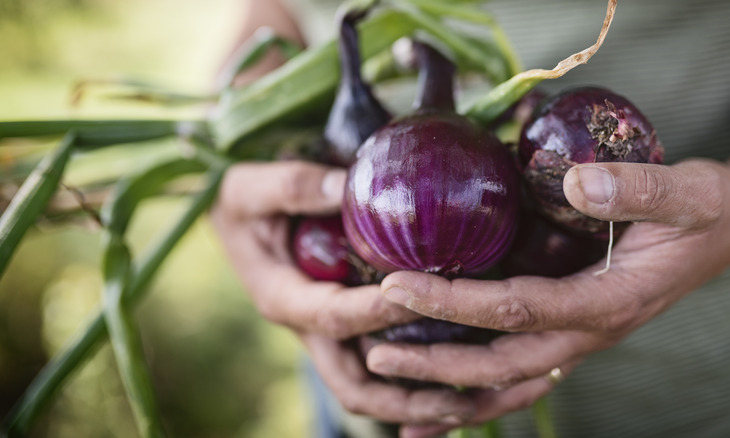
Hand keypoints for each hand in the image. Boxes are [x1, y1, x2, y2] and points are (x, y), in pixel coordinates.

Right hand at [211, 161, 475, 425]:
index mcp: (282, 298)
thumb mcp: (249, 187)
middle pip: (353, 383)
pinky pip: (379, 363)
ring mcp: (327, 334)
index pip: (336, 316)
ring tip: (468, 405)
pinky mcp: (344, 327)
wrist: (236, 221)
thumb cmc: (242, 203)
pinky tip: (456, 377)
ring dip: (413, 402)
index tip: (423, 296)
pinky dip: (413, 378)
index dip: (378, 311)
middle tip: (459, 397)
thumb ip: (293, 186)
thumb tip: (347, 188)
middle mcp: (307, 327)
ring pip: (369, 386)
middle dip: (402, 397)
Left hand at [364, 159, 729, 436]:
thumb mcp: (686, 191)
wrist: (725, 231)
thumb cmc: (704, 210)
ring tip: (392, 390)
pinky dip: (475, 394)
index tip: (396, 287)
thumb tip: (576, 183)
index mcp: (606, 302)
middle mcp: (587, 333)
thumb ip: (638, 188)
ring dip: (449, 391)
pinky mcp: (568, 332)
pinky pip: (519, 375)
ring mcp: (577, 340)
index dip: (454, 304)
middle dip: (435, 363)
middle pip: (501, 364)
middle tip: (373, 351)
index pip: (516, 310)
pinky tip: (435, 406)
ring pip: (507, 383)